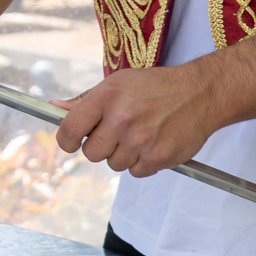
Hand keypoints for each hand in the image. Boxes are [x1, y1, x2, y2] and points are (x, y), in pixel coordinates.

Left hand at [53, 65, 221, 175]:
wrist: (200, 93)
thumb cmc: (155, 87)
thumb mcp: (118, 83)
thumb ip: (85, 99)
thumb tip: (54, 107)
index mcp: (106, 97)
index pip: (69, 130)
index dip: (65, 140)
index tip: (71, 142)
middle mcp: (121, 118)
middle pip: (91, 153)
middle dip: (100, 147)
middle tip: (117, 133)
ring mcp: (140, 140)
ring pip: (114, 164)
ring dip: (123, 154)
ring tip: (140, 134)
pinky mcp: (158, 157)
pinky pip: (135, 172)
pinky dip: (142, 162)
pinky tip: (153, 143)